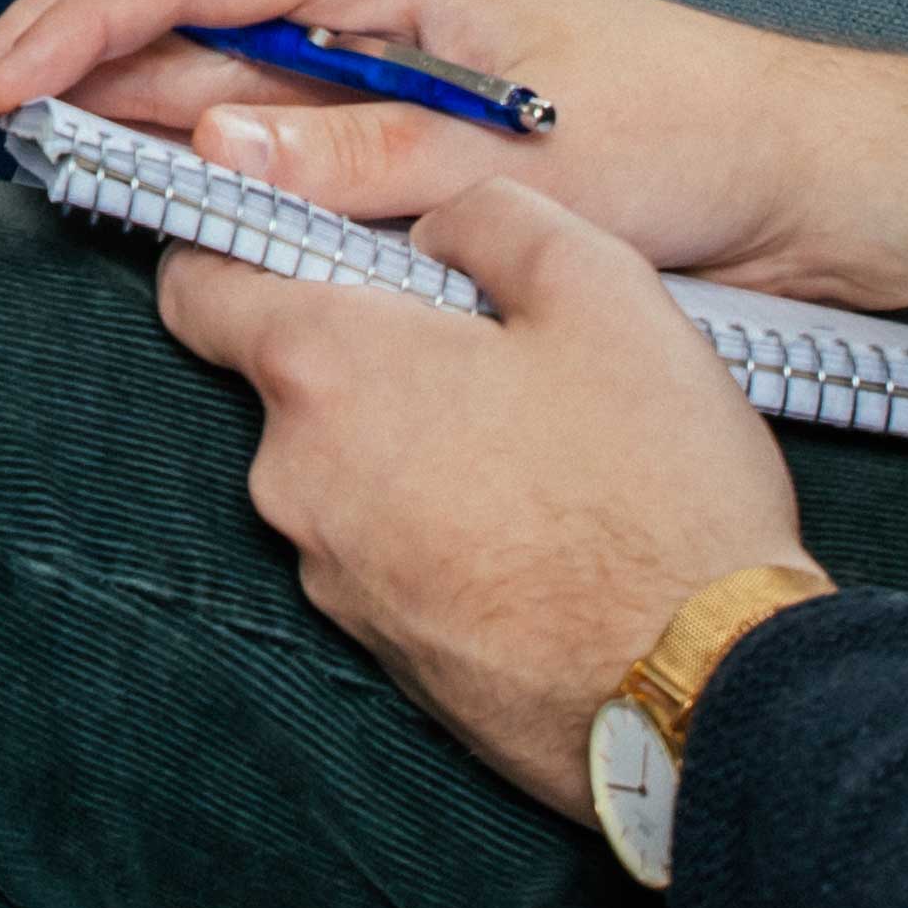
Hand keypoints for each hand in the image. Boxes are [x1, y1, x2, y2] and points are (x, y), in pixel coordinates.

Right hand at [0, 0, 907, 313]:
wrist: (790, 170)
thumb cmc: (683, 141)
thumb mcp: (528, 162)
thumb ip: (368, 153)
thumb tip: (216, 141)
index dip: (79, 24)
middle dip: (49, 33)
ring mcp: (366, 33)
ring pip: (193, 37)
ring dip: (90, 73)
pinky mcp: (380, 93)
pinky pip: (245, 93)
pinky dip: (165, 116)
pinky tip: (108, 144)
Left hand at [157, 174, 819, 808]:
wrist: (708, 690)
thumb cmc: (655, 491)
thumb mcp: (599, 285)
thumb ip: (486, 217)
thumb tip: (434, 230)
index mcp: (324, 373)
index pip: (199, 287)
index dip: (241, 247)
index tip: (300, 239)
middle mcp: (297, 481)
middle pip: (294, 383)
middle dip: (376, 357)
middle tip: (493, 358)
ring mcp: (334, 579)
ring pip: (347, 473)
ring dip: (416, 449)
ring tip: (539, 455)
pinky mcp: (384, 652)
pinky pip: (388, 555)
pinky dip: (442, 531)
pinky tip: (540, 533)